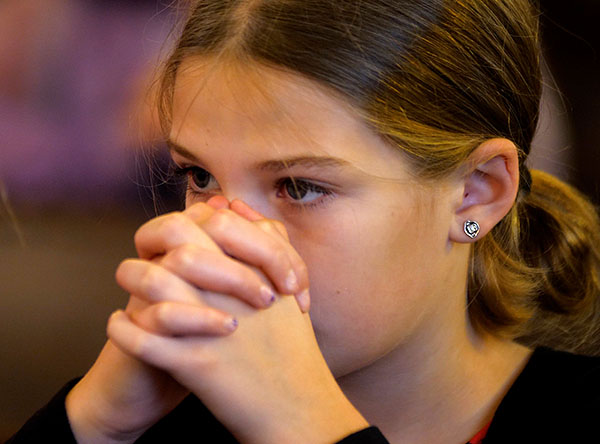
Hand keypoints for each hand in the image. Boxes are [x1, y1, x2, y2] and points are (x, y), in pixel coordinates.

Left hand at [107, 199, 367, 442]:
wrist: (298, 408)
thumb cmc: (292, 348)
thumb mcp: (290, 290)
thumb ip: (269, 244)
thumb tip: (233, 207)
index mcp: (259, 273)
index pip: (216, 224)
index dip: (188, 222)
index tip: (174, 237)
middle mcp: (234, 293)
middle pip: (180, 247)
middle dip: (152, 245)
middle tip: (143, 256)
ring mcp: (213, 326)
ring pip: (153, 284)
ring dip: (131, 279)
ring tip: (125, 286)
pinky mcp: (196, 364)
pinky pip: (143, 339)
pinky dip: (123, 330)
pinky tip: (118, 324)